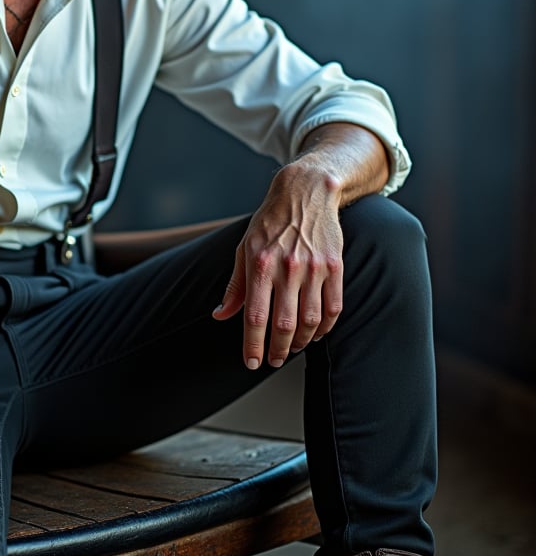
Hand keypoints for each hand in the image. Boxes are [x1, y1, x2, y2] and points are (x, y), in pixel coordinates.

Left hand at [213, 165, 343, 368]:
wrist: (305, 193)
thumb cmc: (270, 222)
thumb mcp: (244, 248)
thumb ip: (235, 285)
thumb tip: (220, 315)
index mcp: (260, 264)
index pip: (255, 316)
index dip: (253, 345)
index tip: (252, 362)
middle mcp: (287, 268)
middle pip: (284, 324)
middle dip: (278, 350)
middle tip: (274, 361)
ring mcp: (314, 267)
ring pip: (310, 320)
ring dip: (301, 342)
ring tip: (292, 348)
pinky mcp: (335, 266)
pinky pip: (333, 307)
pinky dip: (324, 328)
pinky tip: (315, 334)